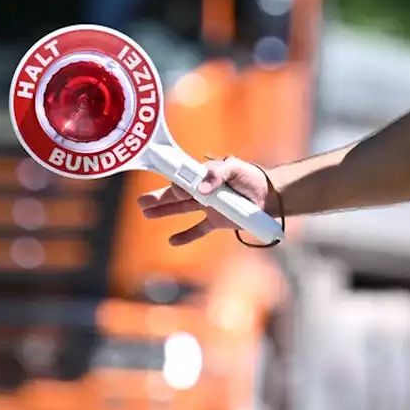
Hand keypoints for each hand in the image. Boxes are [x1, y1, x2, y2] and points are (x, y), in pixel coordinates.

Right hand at [136, 156, 271, 245]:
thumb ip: (217, 174)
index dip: (174, 183)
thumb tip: (200, 190)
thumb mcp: (235, 168)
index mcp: (205, 175)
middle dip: (159, 198)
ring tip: (146, 214)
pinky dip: (185, 236)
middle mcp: (203, 190)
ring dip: (164, 212)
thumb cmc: (251, 177)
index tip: (170, 188)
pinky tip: (171, 241)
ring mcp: (208, 207)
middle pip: (177, 195)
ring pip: (182, 210)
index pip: (184, 178)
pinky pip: (197, 229)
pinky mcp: (216, 221)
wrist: (269, 196)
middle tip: (140, 202)